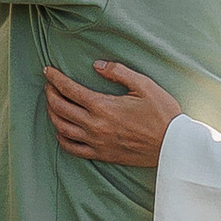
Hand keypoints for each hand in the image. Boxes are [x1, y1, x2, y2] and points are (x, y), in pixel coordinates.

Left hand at [42, 55, 181, 166]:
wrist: (173, 145)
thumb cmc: (162, 113)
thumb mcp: (144, 85)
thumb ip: (118, 72)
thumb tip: (97, 65)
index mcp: (103, 106)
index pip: (69, 90)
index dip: (55, 78)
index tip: (47, 70)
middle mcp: (95, 125)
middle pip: (60, 108)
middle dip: (50, 94)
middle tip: (49, 85)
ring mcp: (97, 142)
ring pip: (62, 128)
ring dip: (52, 114)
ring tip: (52, 104)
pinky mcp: (102, 155)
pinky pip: (72, 149)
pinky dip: (61, 138)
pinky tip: (61, 130)